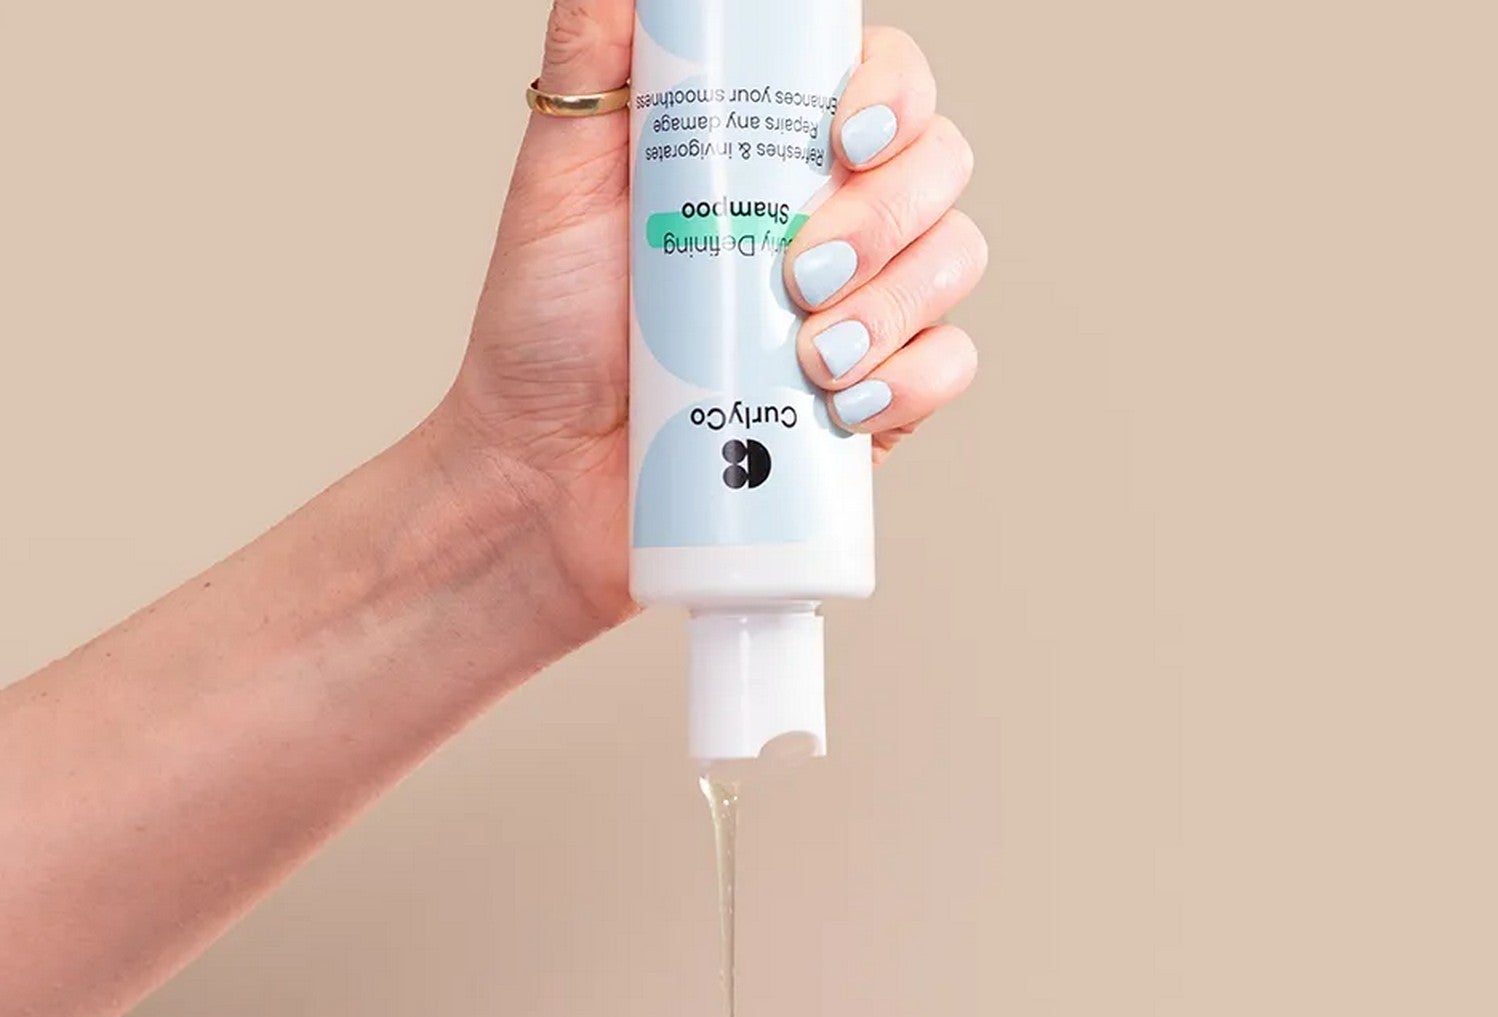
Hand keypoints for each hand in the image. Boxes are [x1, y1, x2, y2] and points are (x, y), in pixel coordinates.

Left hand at [439, 1, 987, 641]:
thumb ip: (598, 58)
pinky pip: (949, 368)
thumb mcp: (558, 175)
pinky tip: (844, 404)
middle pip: (940, 166)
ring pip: (956, 261)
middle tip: (800, 272)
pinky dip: (913, 381)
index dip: (893, 91)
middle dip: (887, 215)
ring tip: (810, 356)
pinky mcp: (869, 406)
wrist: (542, 477)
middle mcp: (834, 221)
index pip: (885, 82)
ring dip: (896, 304)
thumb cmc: (545, 333)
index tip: (843, 136)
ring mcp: (860, 314)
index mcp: (773, 152)